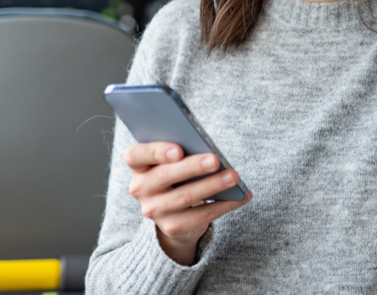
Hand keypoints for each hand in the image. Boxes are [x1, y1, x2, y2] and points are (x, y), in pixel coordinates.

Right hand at [124, 142, 252, 264]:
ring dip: (212, 185)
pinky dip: (224, 205)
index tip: (178, 150)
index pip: (135, 156)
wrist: (175, 211)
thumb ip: (183, 151)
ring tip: (233, 177)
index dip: (155, 152)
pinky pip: (200, 216)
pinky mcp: (173, 227)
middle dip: (192, 167)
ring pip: (184, 197)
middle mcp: (140, 189)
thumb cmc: (178, 174)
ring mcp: (154, 210)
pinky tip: (241, 196)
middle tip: (215, 160)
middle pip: (164, 176)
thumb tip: (209, 150)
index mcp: (138, 165)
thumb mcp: (174, 161)